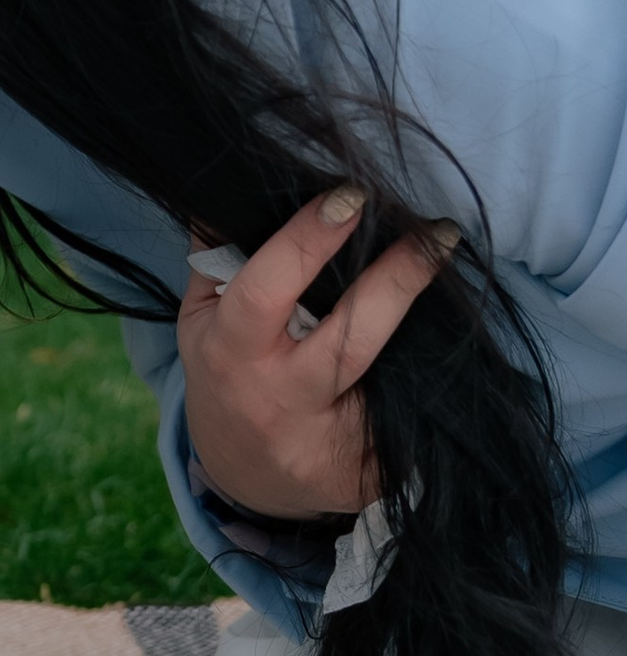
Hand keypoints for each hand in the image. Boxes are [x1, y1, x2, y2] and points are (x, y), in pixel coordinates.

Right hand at [180, 187, 454, 522]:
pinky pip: (409, 424)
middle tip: (438, 231)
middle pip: (349, 339)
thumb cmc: (225, 374)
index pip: (266, 291)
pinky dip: (433, 385)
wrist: (242, 474)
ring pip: (391, 382)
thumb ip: (216, 257)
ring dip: (432, 326)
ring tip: (454, 272)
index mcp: (232, 352)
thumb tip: (237, 180)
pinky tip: (453, 347)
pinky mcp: (365, 474)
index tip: (352, 195)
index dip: (307, 242)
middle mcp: (277, 398)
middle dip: (399, 279)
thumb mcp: (201, 319)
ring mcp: (323, 442)